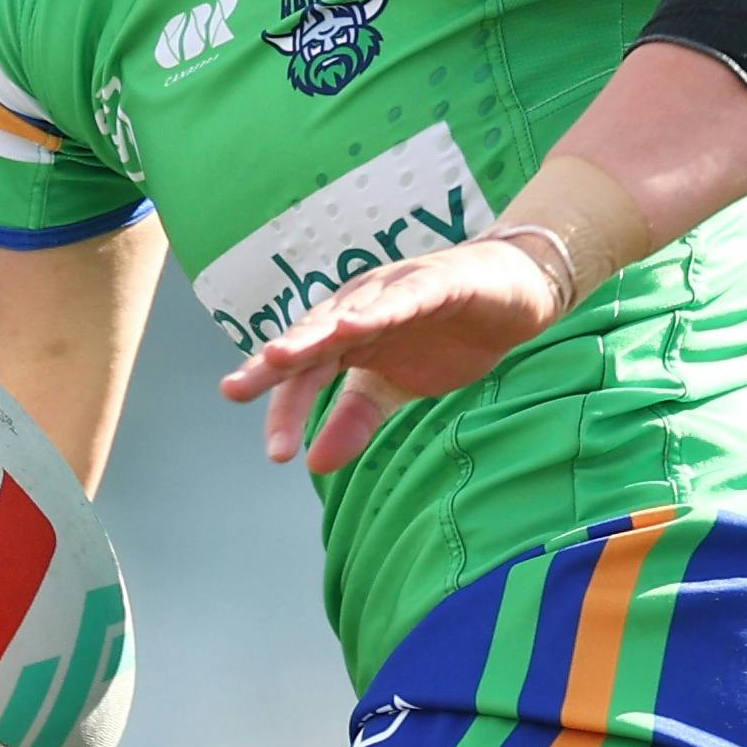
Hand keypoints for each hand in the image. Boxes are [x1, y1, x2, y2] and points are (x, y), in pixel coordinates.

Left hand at [212, 233, 568, 475]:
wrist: (510, 298)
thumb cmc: (443, 338)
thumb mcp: (393, 391)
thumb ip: (353, 422)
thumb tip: (313, 464)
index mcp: (343, 339)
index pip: (305, 376)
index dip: (285, 409)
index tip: (275, 451)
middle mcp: (357, 310)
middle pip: (309, 341)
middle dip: (274, 367)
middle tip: (236, 390)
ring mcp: (392, 293)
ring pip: (345, 316)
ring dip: (312, 335)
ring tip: (279, 357)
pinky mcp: (433, 283)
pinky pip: (402, 299)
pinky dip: (377, 311)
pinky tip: (352, 327)